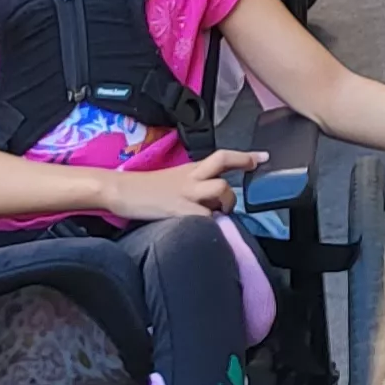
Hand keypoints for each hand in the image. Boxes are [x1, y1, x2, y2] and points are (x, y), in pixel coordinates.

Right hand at [104, 148, 264, 219]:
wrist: (120, 191)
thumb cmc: (146, 189)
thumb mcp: (175, 180)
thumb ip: (196, 183)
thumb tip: (215, 196)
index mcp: (192, 170)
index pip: (223, 158)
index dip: (245, 157)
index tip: (263, 158)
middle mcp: (192, 178)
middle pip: (223, 165)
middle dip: (240, 171)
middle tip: (243, 182)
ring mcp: (187, 193)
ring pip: (221, 189)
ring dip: (226, 202)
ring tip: (218, 213)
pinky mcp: (179, 210)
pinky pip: (205, 217)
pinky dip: (210, 223)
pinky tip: (205, 228)